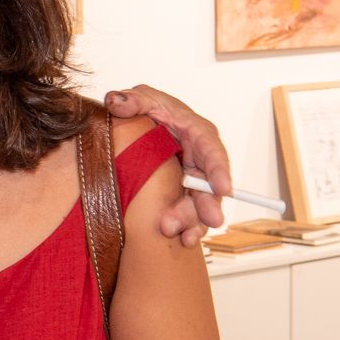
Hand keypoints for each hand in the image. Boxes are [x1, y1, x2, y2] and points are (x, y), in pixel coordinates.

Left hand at [104, 85, 231, 245]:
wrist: (141, 125)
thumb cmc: (149, 109)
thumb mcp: (142, 99)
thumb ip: (131, 101)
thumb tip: (116, 102)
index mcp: (197, 132)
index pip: (212, 150)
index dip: (219, 170)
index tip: (223, 189)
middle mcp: (201, 157)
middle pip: (210, 184)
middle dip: (207, 205)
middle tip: (206, 222)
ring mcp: (192, 177)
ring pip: (200, 203)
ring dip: (194, 221)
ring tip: (184, 236)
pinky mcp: (183, 192)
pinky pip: (190, 211)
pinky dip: (188, 226)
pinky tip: (183, 240)